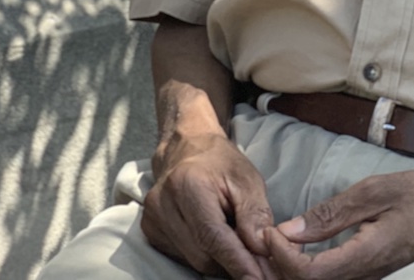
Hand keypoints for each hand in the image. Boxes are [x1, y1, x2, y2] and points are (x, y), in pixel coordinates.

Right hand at [142, 130, 276, 278]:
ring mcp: (153, 220)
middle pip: (203, 255)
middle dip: (233, 263)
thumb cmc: (221, 162)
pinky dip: (205, 255)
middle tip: (259, 263)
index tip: (258, 278)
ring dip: (220, 261)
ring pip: (194, 261)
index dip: (237, 261)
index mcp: (188, 184)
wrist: (187, 147)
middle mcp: (163, 204)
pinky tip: (217, 240)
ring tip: (239, 244)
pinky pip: (184, 258)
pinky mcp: (151, 232)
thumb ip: (255, 214)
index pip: (213, 236)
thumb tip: (262, 250)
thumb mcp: (247, 179)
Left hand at [265, 168, 413, 279]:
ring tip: (277, 242)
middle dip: (280, 268)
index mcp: (366, 257)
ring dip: (293, 269)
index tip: (270, 231)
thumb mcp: (376, 191)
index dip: (281, 258)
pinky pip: (335, 278)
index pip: (309, 275)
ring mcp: (370, 278)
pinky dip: (310, 268)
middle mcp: (366, 276)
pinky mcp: (373, 273)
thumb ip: (332, 213)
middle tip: (265, 238)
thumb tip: (290, 230)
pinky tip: (302, 247)